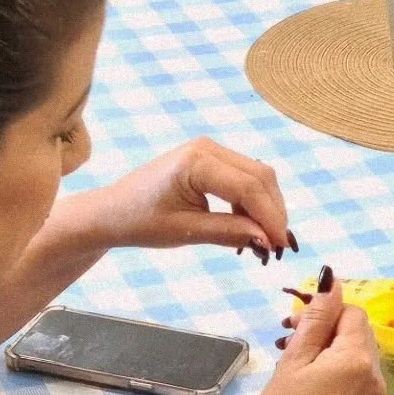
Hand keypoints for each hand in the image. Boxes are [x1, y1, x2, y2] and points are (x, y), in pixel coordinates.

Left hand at [104, 137, 296, 259]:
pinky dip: (252, 201)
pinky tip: (248, 225)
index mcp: (197, 162)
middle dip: (274, 211)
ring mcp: (210, 150)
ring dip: (266, 206)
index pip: (249, 188)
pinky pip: (244, 177)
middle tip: (278, 246)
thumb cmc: (141, 221)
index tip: (280, 246)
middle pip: (261, 177)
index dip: (270, 217)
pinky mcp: (210, 159)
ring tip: (264, 239)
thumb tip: (267, 240)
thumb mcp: (187, 231)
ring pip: (257, 176)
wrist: (113, 212)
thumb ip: (229, 232)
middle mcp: (207, 148)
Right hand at [245, 278, 385, 394]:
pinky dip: (341, 380)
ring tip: (300, 369)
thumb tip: (333, 281)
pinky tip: (314, 394)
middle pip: (360, 336)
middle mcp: (376, 379)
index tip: (295, 325)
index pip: (353, 314)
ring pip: (360, 361)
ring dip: (334, 356)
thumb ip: (317, 318)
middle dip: (329, 333)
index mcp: (357, 359)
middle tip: (292, 343)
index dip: (325, 313)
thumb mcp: (294, 359)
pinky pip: (360, 387)